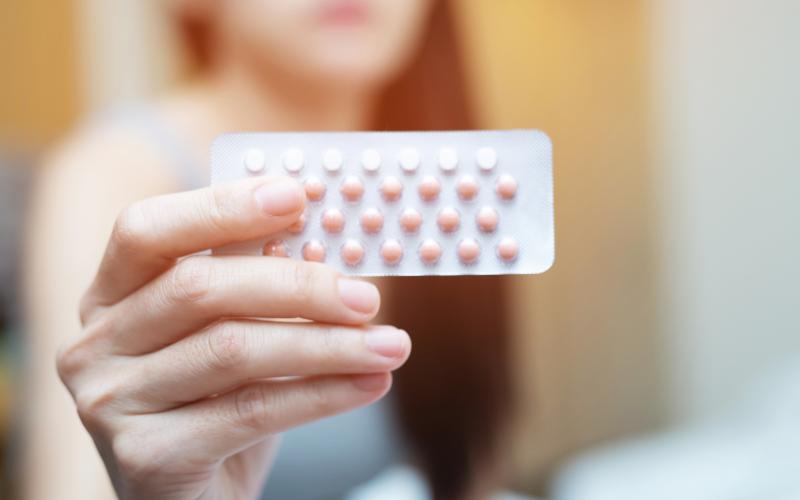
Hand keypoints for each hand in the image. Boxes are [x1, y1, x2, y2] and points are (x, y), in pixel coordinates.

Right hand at [56, 176, 410, 499]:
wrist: (196, 496)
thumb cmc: (218, 399)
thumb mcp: (232, 331)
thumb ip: (257, 279)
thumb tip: (323, 227)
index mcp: (110, 295)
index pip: (148, 231)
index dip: (221, 206)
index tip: (298, 196)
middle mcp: (94, 344)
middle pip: (198, 289)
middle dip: (297, 285)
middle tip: (367, 295)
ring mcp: (111, 401)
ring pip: (232, 350)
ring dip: (326, 344)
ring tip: (391, 345)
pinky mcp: (146, 456)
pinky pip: (251, 411)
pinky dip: (323, 394)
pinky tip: (372, 384)